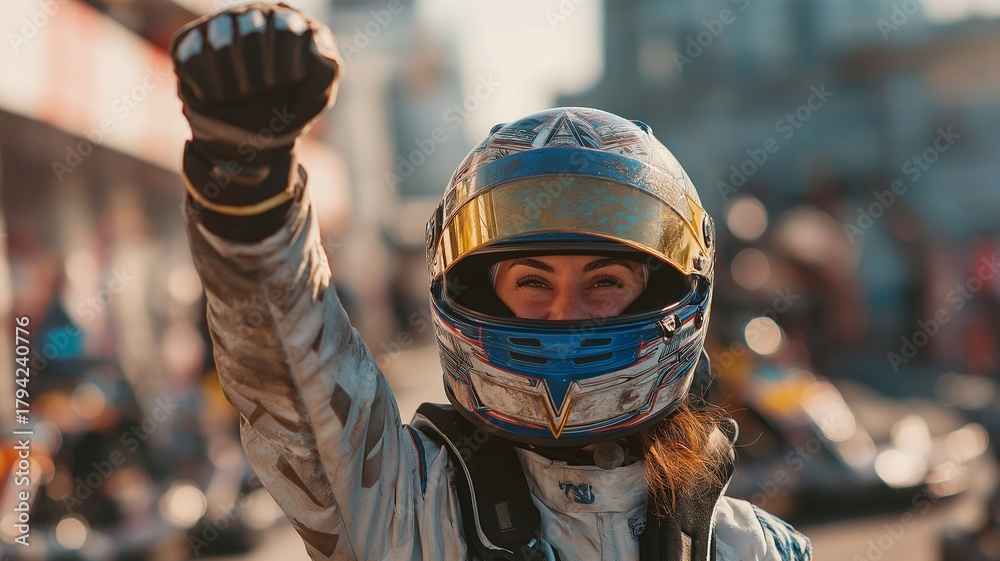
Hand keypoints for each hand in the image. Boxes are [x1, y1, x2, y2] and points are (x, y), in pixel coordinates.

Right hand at [170, 3, 341, 159]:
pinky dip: (208, 83)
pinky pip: (193, 57)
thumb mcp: (317, 95)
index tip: (288, 80)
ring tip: (242, 94)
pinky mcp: (189, 43)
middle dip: (258, 66)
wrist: (251, 133)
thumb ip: (325, 71)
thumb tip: (318, 53)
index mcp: (287, 23)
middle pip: (250, 30)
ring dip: (234, 75)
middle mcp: (251, 16)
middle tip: (262, 89)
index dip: (285, 56)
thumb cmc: (288, 107)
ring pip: (221, 41)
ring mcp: (219, 27)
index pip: (285, 27)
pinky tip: (217, 97)